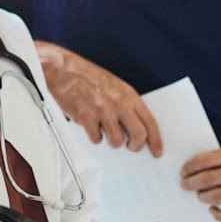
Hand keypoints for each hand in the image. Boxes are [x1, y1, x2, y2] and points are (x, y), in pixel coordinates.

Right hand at [37, 42, 161, 154]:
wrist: (63, 70)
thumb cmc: (87, 77)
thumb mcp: (114, 86)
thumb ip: (126, 105)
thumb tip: (133, 129)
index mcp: (128, 95)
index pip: (150, 122)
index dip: (156, 140)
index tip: (156, 151)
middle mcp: (119, 103)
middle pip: (138, 135)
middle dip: (135, 147)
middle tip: (131, 148)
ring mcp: (103, 111)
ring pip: (116, 141)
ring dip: (111, 141)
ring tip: (104, 131)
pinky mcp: (87, 118)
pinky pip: (96, 139)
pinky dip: (93, 137)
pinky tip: (89, 126)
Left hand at [181, 146, 220, 221]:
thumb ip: (220, 160)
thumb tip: (193, 171)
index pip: (205, 161)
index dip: (190, 167)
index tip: (184, 171)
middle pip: (208, 180)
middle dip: (191, 183)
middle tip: (185, 185)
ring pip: (217, 197)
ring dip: (202, 197)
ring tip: (199, 195)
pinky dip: (217, 214)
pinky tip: (212, 209)